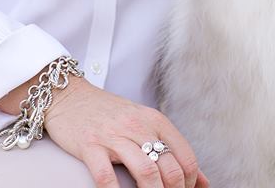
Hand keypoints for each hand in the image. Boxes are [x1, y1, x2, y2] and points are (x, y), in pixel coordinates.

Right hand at [43, 74, 209, 187]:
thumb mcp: (144, 123)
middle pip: (169, 168)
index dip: (190, 183)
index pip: (186, 158)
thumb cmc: (110, 114)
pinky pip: (107, 177)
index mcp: (155, 120)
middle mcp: (138, 126)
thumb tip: (204, 181)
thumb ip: (172, 148)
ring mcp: (114, 136)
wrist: (70, 96)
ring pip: (146, 172)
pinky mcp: (90, 146)